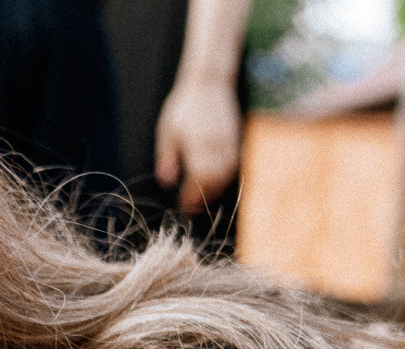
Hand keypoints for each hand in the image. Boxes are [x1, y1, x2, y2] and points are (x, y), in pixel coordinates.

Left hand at [154, 77, 242, 213]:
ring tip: (202, 199)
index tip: (184, 208)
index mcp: (198, 144)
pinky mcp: (238, 138)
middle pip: (215, 180)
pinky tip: (217, 183)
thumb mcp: (167, 131)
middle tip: (192, 210)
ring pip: (227, 174)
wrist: (210, 82)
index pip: (198, 178)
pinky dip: (227, 177)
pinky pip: (235, 164)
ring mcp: (230, 141)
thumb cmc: (184, 106)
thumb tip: (166, 181)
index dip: (192, 196)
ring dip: (216, 189)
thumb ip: (167, 157)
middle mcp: (217, 145)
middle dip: (203, 197)